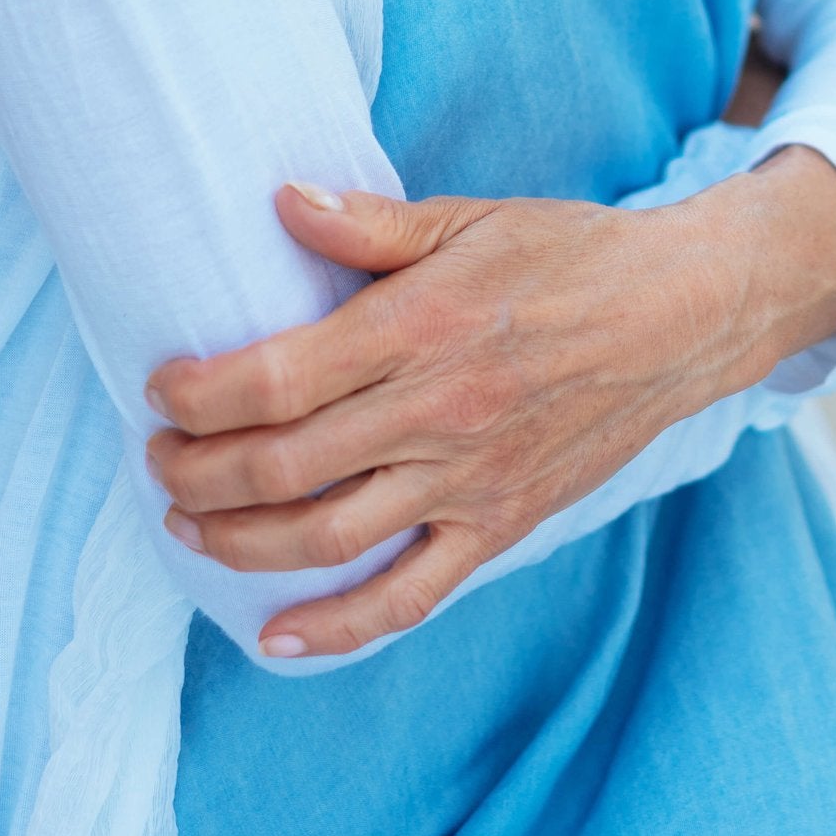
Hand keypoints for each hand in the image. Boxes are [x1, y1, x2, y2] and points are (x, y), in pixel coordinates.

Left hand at [144, 151, 835, 659]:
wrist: (678, 315)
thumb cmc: (570, 254)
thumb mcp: (470, 217)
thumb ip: (370, 223)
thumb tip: (280, 200)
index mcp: (422, 327)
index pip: (281, 377)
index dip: (204, 393)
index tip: (163, 388)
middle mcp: (438, 412)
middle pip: (285, 466)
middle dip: (198, 472)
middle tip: (157, 460)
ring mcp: (469, 480)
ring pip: (329, 538)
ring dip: (240, 542)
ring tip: (187, 526)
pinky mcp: (499, 526)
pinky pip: (409, 595)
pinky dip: (337, 628)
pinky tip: (274, 634)